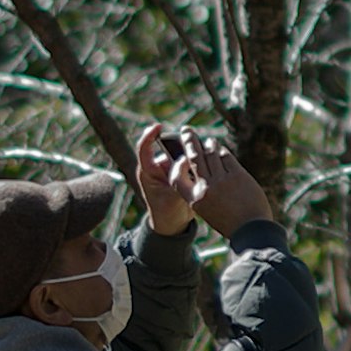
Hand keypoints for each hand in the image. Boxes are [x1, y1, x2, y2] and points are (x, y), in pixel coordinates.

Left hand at [134, 120, 199, 237]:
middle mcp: (157, 167)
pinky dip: (195, 160)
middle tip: (193, 145)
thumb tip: (187, 159)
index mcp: (148, 172)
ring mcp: (168, 169)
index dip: (149, 135)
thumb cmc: (167, 211)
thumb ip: (179, 178)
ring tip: (202, 157)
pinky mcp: (179, 172)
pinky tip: (206, 162)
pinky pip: (187, 160)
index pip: (144, 148)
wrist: (173, 224)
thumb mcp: (172, 196)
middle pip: (167, 146)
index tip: (159, 126)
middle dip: (180, 144)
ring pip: (179, 152)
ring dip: (190, 153)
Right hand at [181, 129, 279, 235]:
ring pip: (210, 154)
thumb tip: (201, 167)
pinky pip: (226, 157)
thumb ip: (202, 192)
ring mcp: (221, 180)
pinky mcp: (238, 175)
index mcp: (194, 200)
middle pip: (194, 158)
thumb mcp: (208, 210)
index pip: (176, 177)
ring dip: (208, 144)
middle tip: (186, 130)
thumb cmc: (230, 221)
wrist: (251, 229)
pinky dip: (222, 151)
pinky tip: (221, 149)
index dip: (177, 165)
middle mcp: (205, 188)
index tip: (181, 158)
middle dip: (189, 141)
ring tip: (208, 140)